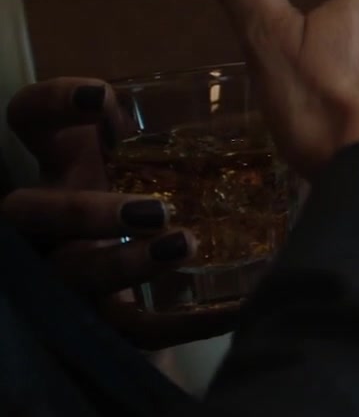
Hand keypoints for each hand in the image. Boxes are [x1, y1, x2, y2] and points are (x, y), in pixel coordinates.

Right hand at [1, 79, 237, 348]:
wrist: (173, 280)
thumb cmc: (172, 188)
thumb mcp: (167, 153)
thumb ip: (190, 127)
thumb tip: (272, 87)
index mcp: (68, 162)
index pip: (28, 122)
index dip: (50, 105)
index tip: (100, 96)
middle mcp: (55, 215)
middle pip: (30, 213)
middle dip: (82, 211)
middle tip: (155, 209)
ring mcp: (72, 270)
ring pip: (72, 274)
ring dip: (125, 263)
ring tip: (184, 246)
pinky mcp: (107, 321)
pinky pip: (137, 328)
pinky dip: (184, 322)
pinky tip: (231, 311)